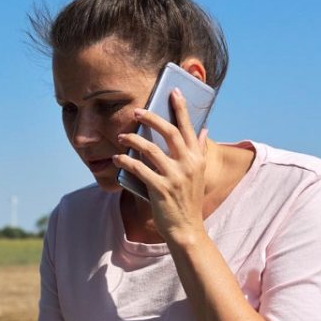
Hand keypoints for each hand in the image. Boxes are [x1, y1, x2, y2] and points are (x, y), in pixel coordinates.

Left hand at [114, 87, 209, 243]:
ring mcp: (175, 177)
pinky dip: (126, 162)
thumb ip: (198, 151)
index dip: (181, 108)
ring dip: (133, 140)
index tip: (173, 91)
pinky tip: (117, 159)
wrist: (187, 229)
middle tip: (137, 111)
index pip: (189, 128)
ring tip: (121, 137)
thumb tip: (203, 130)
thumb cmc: (188, 200)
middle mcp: (189, 164)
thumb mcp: (198, 174)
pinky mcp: (161, 189)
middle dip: (152, 118)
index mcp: (198, 158)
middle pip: (169, 132)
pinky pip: (139, 169)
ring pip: (150, 149)